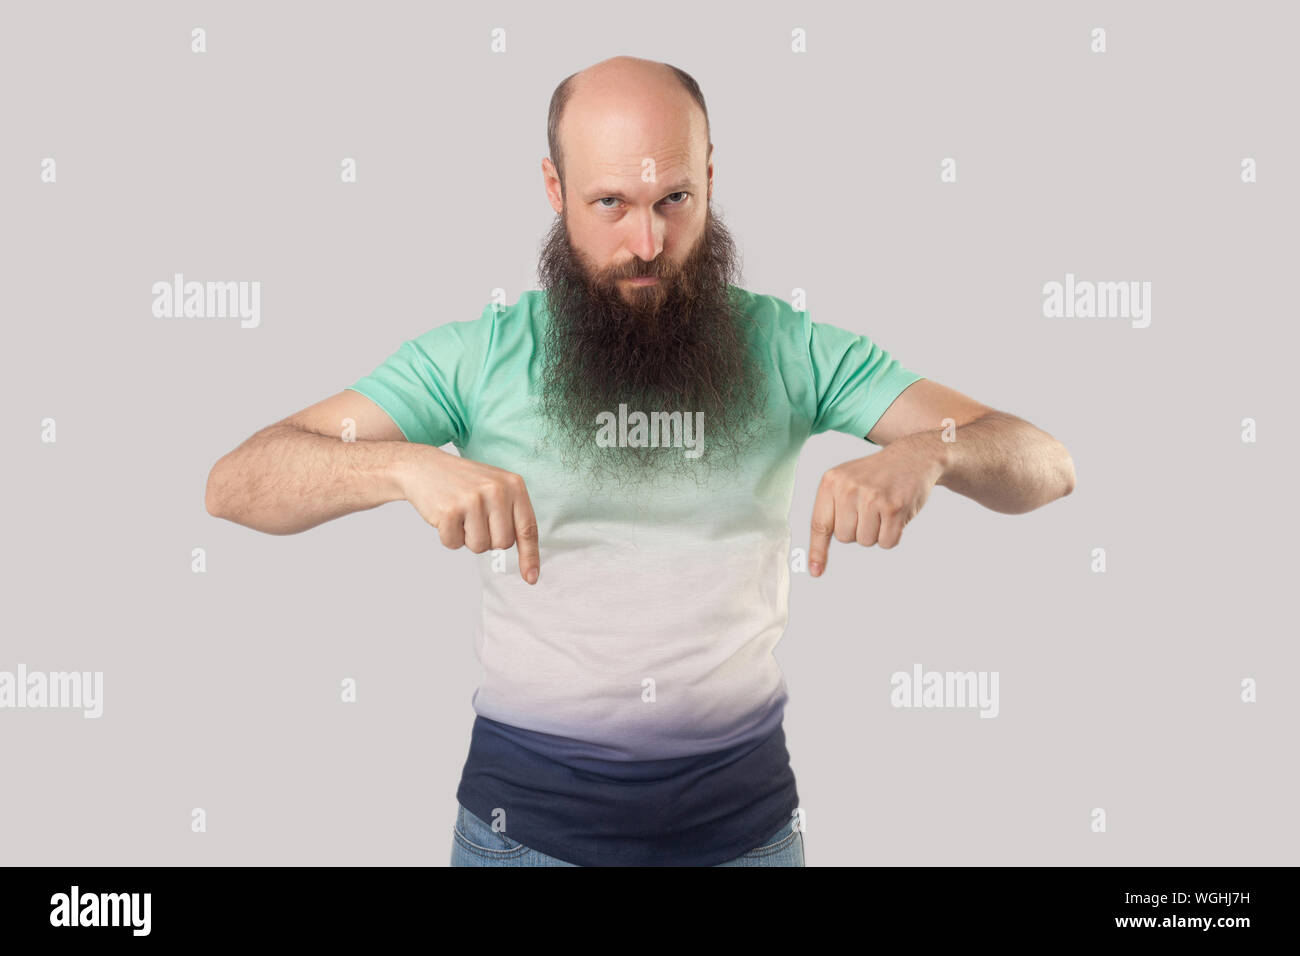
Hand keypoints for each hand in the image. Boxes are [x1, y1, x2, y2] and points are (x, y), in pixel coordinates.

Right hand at [399, 446, 540, 584]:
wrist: (424, 467)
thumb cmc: (463, 482)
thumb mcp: (496, 486)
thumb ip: (512, 514)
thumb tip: (526, 556)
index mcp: (514, 485)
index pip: (528, 528)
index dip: (529, 556)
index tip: (531, 577)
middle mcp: (497, 490)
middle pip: (503, 544)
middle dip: (488, 539)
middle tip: (475, 519)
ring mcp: (473, 500)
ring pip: (479, 547)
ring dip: (467, 538)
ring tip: (460, 515)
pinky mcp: (449, 511)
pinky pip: (454, 544)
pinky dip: (448, 536)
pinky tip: (445, 515)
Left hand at [808, 439, 942, 575]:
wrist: (912, 457)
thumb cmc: (876, 475)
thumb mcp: (846, 480)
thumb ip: (832, 509)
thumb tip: (819, 551)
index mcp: (831, 481)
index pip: (820, 524)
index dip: (818, 550)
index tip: (816, 571)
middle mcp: (848, 488)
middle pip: (845, 538)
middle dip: (857, 530)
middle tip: (869, 508)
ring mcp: (872, 497)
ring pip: (865, 541)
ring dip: (876, 532)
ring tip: (882, 509)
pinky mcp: (894, 506)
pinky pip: (886, 542)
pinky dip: (892, 534)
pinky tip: (895, 514)